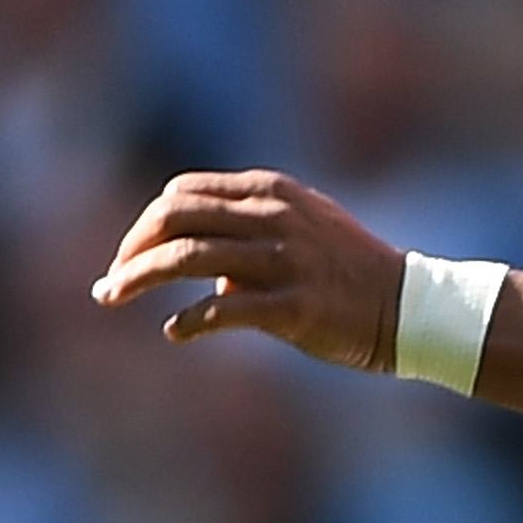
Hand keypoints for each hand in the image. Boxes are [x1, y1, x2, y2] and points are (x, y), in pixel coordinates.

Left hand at [93, 171, 402, 372]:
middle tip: (112, 281)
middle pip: (174, 215)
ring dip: (137, 278)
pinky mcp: (294, 306)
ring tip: (112, 298)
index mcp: (272, 191)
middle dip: (131, 247)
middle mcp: (274, 216)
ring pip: (186, 257)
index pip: (184, 192)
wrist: (410, 308)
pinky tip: (176, 332)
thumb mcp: (303, 227)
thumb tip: (205, 270)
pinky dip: (188, 320)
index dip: (146, 223)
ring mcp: (285, 259)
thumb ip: (251, 229)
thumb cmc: (350, 274)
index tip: (130, 256)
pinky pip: (222, 309)